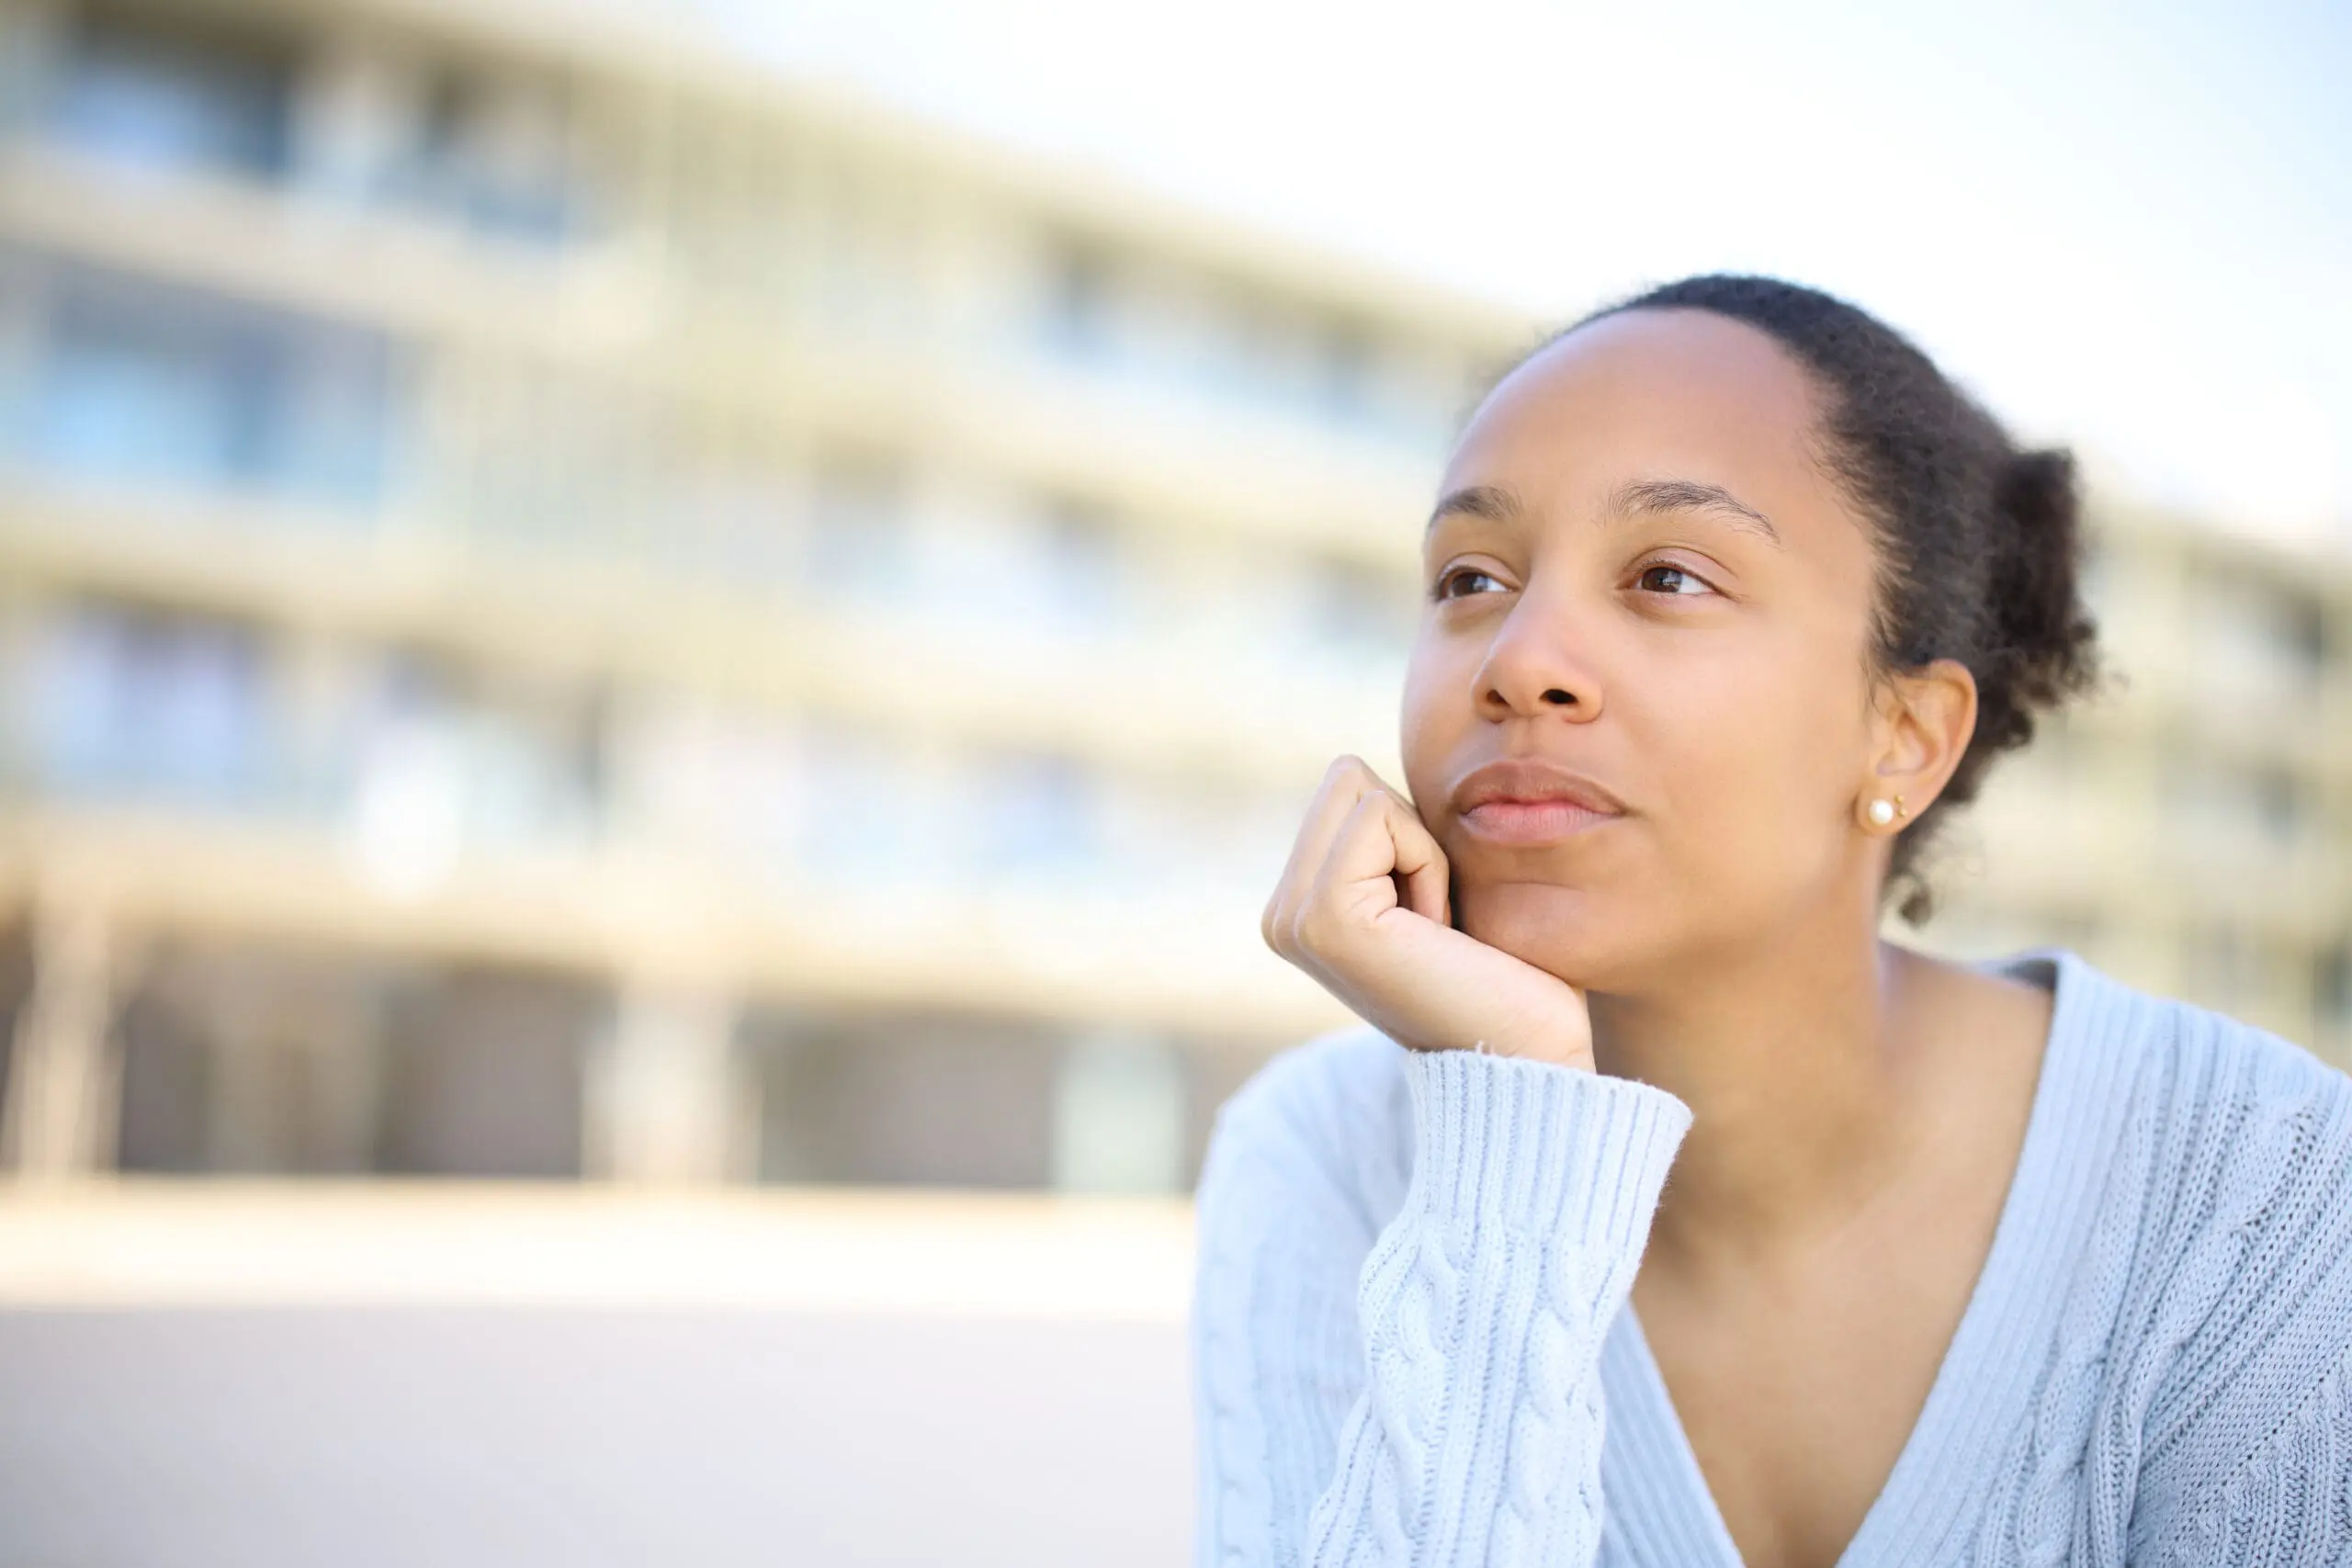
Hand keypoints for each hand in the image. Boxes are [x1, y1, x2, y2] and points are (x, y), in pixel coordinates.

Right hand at [1261, 755, 1594, 1069]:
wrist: (1522, 1054)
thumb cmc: (1500, 972)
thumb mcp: (1427, 885)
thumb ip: (1388, 836)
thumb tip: (1358, 769)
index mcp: (1296, 907)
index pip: (1347, 785)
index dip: (1411, 834)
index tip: (1432, 916)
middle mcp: (1279, 915)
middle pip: (1347, 776)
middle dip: (1411, 833)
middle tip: (1435, 921)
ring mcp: (1291, 919)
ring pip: (1360, 789)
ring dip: (1422, 850)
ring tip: (1434, 930)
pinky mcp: (1322, 917)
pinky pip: (1380, 818)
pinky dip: (1427, 862)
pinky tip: (1434, 933)